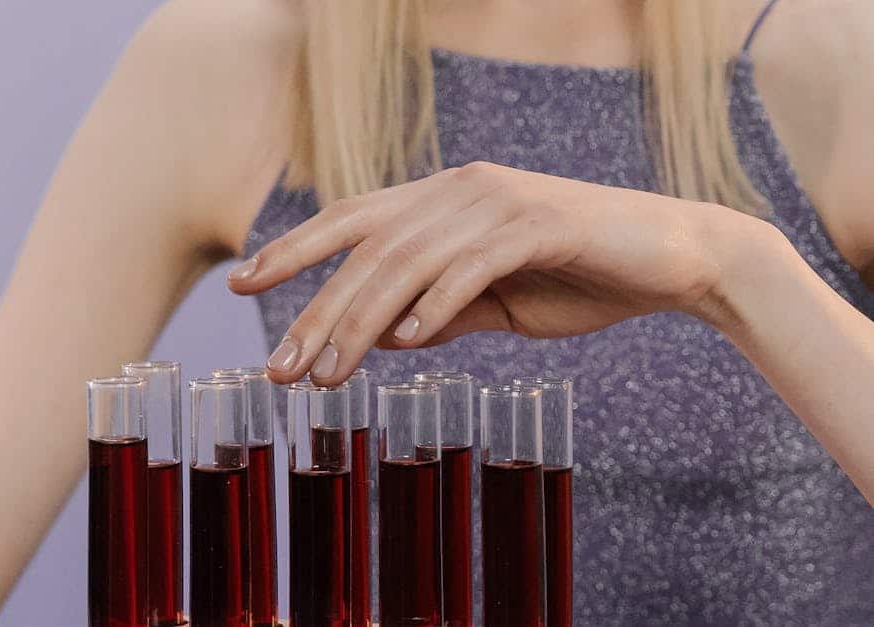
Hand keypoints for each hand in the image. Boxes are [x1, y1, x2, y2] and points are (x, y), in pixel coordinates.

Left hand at [228, 161, 756, 384]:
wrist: (670, 258)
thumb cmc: (578, 276)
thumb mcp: (494, 301)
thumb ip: (440, 311)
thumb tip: (384, 338)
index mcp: (442, 200)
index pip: (351, 220)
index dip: (293, 250)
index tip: (243, 286)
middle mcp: (459, 190)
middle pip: (366, 247)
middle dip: (315, 309)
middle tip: (281, 369)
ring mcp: (498, 202)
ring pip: (406, 260)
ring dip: (360, 321)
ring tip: (327, 376)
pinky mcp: (538, 224)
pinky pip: (471, 266)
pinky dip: (434, 305)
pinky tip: (406, 344)